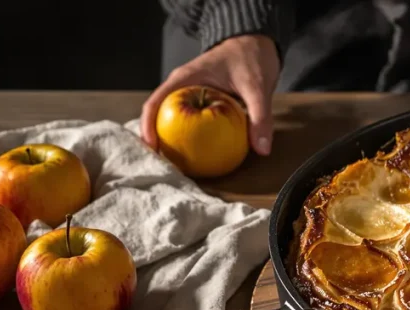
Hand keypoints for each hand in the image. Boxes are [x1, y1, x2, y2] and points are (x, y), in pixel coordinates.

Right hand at [140, 35, 279, 155]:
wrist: (257, 42)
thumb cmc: (251, 56)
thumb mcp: (257, 86)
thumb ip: (260, 117)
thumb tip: (262, 149)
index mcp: (185, 79)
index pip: (155, 102)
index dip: (147, 126)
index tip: (151, 148)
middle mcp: (184, 88)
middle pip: (161, 116)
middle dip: (160, 141)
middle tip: (166, 166)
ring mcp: (193, 95)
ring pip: (177, 121)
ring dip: (177, 142)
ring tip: (181, 168)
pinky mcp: (206, 103)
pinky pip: (196, 123)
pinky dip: (197, 139)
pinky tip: (206, 158)